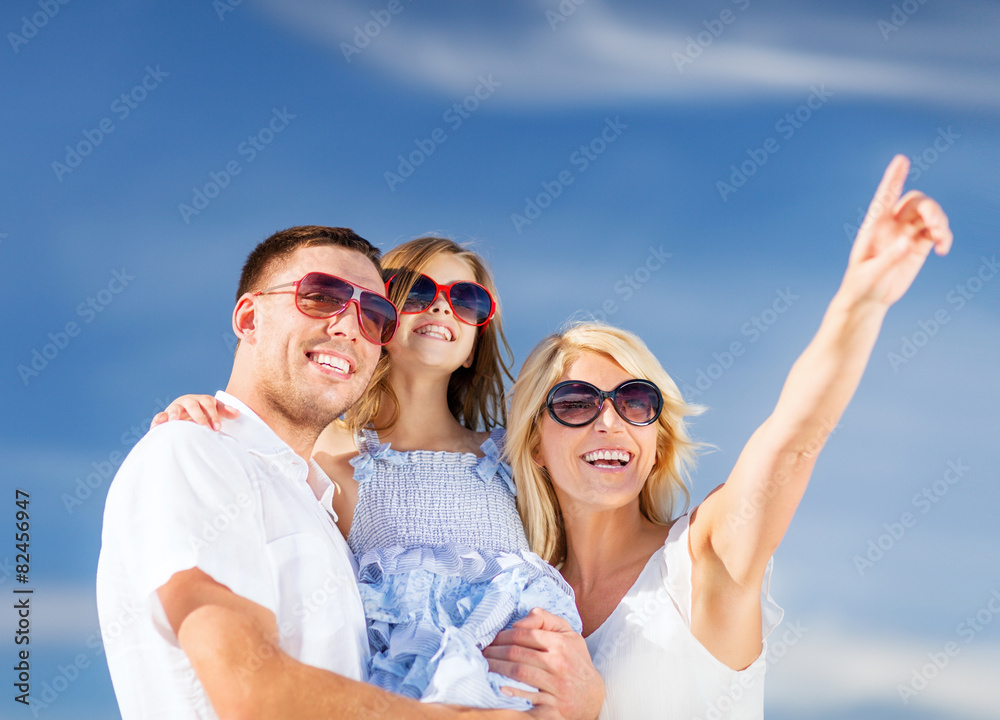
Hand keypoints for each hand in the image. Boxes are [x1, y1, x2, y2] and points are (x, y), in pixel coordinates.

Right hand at [150, 395, 238, 430]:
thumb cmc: (205, 413)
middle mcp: (188, 402)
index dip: (213, 415)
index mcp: (202, 400)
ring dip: (175, 415)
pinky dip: (159, 421)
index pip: (209, 404)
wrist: (190, 414)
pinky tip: (158, 427)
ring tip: (175, 422)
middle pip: (193, 406)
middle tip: (204, 428)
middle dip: (198, 417)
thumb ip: (225, 411)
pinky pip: (160, 417)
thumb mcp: (215, 411)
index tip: (217, 428)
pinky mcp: (165, 416)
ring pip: (175, 409)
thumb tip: (237, 413)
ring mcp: (175, 408)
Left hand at [484, 608, 602, 719]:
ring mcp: (557, 686)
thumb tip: (517, 623)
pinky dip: (510, 691)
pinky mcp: (554, 706)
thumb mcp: (568, 634)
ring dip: (496, 668)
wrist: (594, 695)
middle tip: (482, 653)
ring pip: (518, 673)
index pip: (524, 634)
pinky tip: (498, 686)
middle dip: (494, 652)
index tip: (491, 639)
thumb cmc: (576, 661)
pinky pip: (527, 697)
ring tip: (485, 666)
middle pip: (517, 653)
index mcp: (560, 643)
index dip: (502, 636)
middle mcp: (559, 663)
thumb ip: (544, 619)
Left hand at [843, 155, 951, 307]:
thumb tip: (908, 241)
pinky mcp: (918, 246)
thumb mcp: (872, 273)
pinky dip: (944, 236)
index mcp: (874, 225)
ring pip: (929, 215)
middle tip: (935, 224)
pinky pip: (936, 232)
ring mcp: (907, 233)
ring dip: (940, 221)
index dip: (894, 178)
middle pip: (916, 202)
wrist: (868, 299)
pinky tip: (943, 249)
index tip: (901, 160)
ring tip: (941, 239)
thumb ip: (890, 257)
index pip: (885, 196)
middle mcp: (892, 224)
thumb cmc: (862, 284)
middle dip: (930, 208)